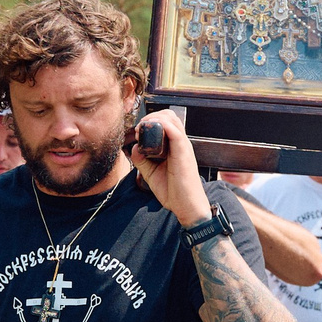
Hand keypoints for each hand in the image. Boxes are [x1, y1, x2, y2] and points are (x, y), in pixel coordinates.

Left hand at [129, 110, 210, 225]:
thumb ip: (141, 159)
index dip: (150, 121)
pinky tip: (149, 132)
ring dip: (154, 119)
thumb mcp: (150, 173)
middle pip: (169, 115)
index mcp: (175, 146)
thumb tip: (134, 147)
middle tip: (139, 129)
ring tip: (142, 130)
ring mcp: (183, 146)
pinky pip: (174, 131)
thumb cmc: (172, 191)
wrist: (186, 206)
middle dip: (151, 117)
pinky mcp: (184, 152)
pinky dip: (161, 125)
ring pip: (171, 118)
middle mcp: (180, 143)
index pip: (166, 122)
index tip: (137, 131)